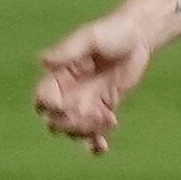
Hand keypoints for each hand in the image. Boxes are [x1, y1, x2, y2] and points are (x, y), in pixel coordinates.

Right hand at [33, 13, 153, 152]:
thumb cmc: (111, 31)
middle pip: (54, 121)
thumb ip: (68, 50)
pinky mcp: (103, 109)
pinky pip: (93, 132)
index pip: (42, 99)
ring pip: (72, 130)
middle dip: (70, 124)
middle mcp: (68, 92)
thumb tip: (42, 60)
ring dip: (86, 133)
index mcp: (58, 75)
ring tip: (109, 119)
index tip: (64, 102)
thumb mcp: (90, 38)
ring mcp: (85, 102)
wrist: (138, 37)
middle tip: (94, 113)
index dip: (49, 106)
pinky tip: (103, 147)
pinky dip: (94, 144)